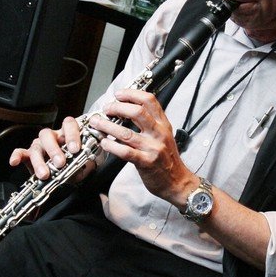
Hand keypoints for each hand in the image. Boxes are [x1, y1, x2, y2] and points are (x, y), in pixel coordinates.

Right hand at [9, 116, 93, 180]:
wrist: (72, 173)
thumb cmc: (78, 163)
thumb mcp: (84, 162)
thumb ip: (82, 162)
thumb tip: (79, 165)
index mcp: (67, 132)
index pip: (69, 124)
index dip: (72, 135)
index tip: (75, 149)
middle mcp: (53, 136)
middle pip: (48, 134)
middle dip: (54, 150)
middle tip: (60, 163)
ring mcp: (40, 144)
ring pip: (36, 146)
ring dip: (40, 161)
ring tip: (45, 174)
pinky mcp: (29, 155)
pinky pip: (20, 152)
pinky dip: (17, 156)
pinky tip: (15, 161)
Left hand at [87, 88, 197, 204]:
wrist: (177, 182)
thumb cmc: (168, 159)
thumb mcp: (164, 135)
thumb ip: (151, 123)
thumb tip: (129, 109)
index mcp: (163, 124)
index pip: (149, 101)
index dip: (132, 94)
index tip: (118, 94)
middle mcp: (159, 133)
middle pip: (137, 112)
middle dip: (117, 107)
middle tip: (106, 109)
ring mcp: (152, 148)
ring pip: (126, 133)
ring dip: (107, 126)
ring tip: (97, 123)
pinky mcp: (146, 162)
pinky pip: (125, 152)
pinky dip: (112, 146)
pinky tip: (104, 143)